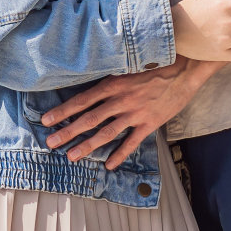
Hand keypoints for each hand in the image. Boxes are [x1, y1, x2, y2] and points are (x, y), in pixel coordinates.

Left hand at [40, 57, 217, 169]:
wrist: (183, 69)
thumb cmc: (154, 66)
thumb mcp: (127, 67)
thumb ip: (111, 81)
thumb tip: (90, 90)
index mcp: (113, 83)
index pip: (82, 100)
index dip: (63, 111)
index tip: (46, 120)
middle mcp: (121, 99)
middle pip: (89, 119)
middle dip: (68, 132)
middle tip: (51, 143)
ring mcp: (135, 112)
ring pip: (107, 132)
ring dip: (88, 145)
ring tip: (72, 156)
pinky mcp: (150, 122)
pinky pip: (132, 141)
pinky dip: (120, 154)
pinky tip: (109, 164)